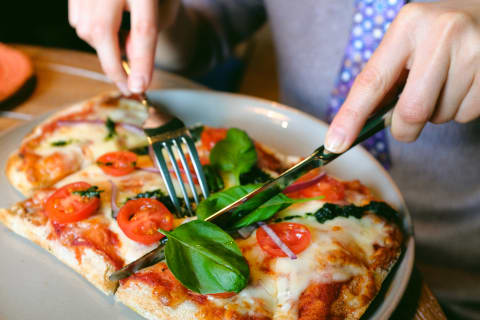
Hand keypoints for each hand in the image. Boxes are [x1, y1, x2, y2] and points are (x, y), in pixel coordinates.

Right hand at [69, 0, 179, 93]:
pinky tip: (108, 26)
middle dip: (114, 65)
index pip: (144, 28)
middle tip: (127, 86)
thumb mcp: (162, 8)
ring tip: (123, 40)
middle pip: (103, 32)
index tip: (139, 88)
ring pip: (86, 30)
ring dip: (104, 47)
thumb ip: (147, 34)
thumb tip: (128, 62)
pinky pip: (77, 22)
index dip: (142, 62)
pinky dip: (93, 33)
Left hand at [325, 0, 479, 152]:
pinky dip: (460, 110)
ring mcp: (473, 51)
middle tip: (405, 124)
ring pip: (440, 116)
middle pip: (411, 111)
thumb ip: (387, 77)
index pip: (372, 81)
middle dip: (404, 128)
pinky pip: (466, 115)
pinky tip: (465, 83)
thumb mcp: (409, 41)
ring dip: (436, 113)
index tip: (336, 143)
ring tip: (446, 81)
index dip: (351, 117)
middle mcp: (442, 33)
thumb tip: (360, 122)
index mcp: (409, 25)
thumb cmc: (441, 33)